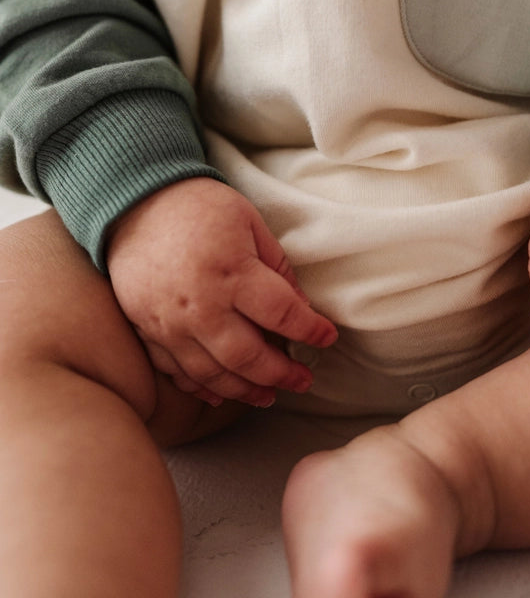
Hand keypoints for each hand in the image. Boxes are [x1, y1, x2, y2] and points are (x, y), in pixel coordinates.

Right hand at [106, 178, 337, 407]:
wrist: (135, 202)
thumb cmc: (199, 207)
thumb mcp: (250, 222)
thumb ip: (277, 266)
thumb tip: (300, 307)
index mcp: (232, 272)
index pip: (282, 314)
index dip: (309, 330)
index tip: (326, 337)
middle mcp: (201, 306)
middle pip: (249, 357)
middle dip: (282, 374)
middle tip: (303, 380)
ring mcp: (170, 324)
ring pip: (213, 374)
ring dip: (246, 390)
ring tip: (269, 395)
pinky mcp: (148, 331)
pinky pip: (176, 371)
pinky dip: (201, 388)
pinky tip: (222, 394)